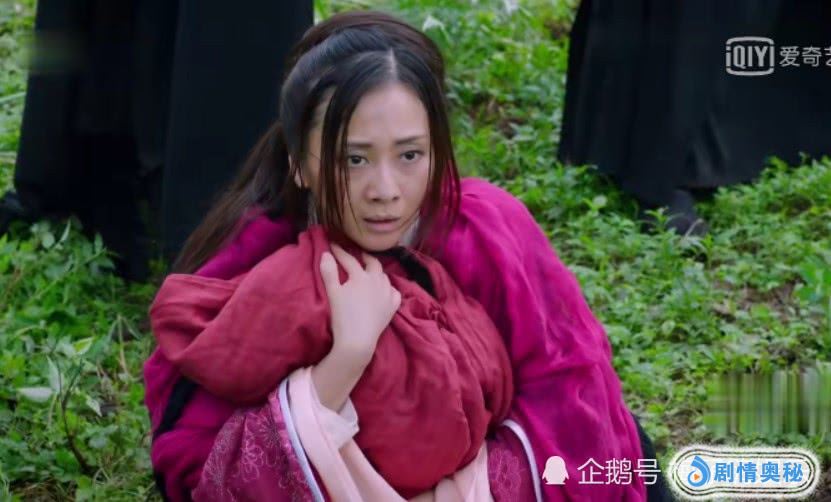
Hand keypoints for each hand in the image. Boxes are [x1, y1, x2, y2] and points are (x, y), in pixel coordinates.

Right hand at [319, 243, 401, 362]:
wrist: (358, 340)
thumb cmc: (342, 316)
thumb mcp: (332, 293)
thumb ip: (329, 272)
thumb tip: (326, 253)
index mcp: (361, 276)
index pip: (349, 260)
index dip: (340, 251)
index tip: (333, 245)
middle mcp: (377, 281)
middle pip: (373, 263)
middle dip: (365, 257)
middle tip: (359, 255)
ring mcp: (387, 294)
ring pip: (385, 277)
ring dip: (377, 271)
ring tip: (371, 271)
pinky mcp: (393, 307)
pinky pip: (394, 292)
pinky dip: (389, 288)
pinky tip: (385, 290)